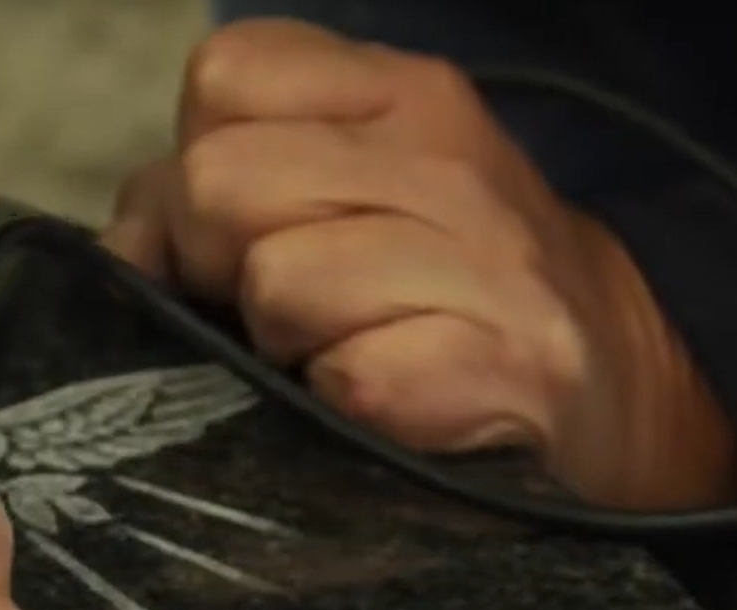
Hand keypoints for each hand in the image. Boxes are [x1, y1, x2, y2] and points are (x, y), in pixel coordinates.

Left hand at [104, 19, 736, 508]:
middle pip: (217, 184)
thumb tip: (123, 249)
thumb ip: (214, 192)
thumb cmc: (435, 287)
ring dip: (282, 345)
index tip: (241, 236)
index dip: (197, 170)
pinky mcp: (505, 365)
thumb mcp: (338, 191)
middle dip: (218, 267)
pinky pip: (351, 377)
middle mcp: (442, 153)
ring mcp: (484, 259)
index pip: (223, 77)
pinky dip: (346, 406)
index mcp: (393, 90)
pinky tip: (387, 402)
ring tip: (339, 353)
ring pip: (276, 280)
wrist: (612, 377)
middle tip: (281, 312)